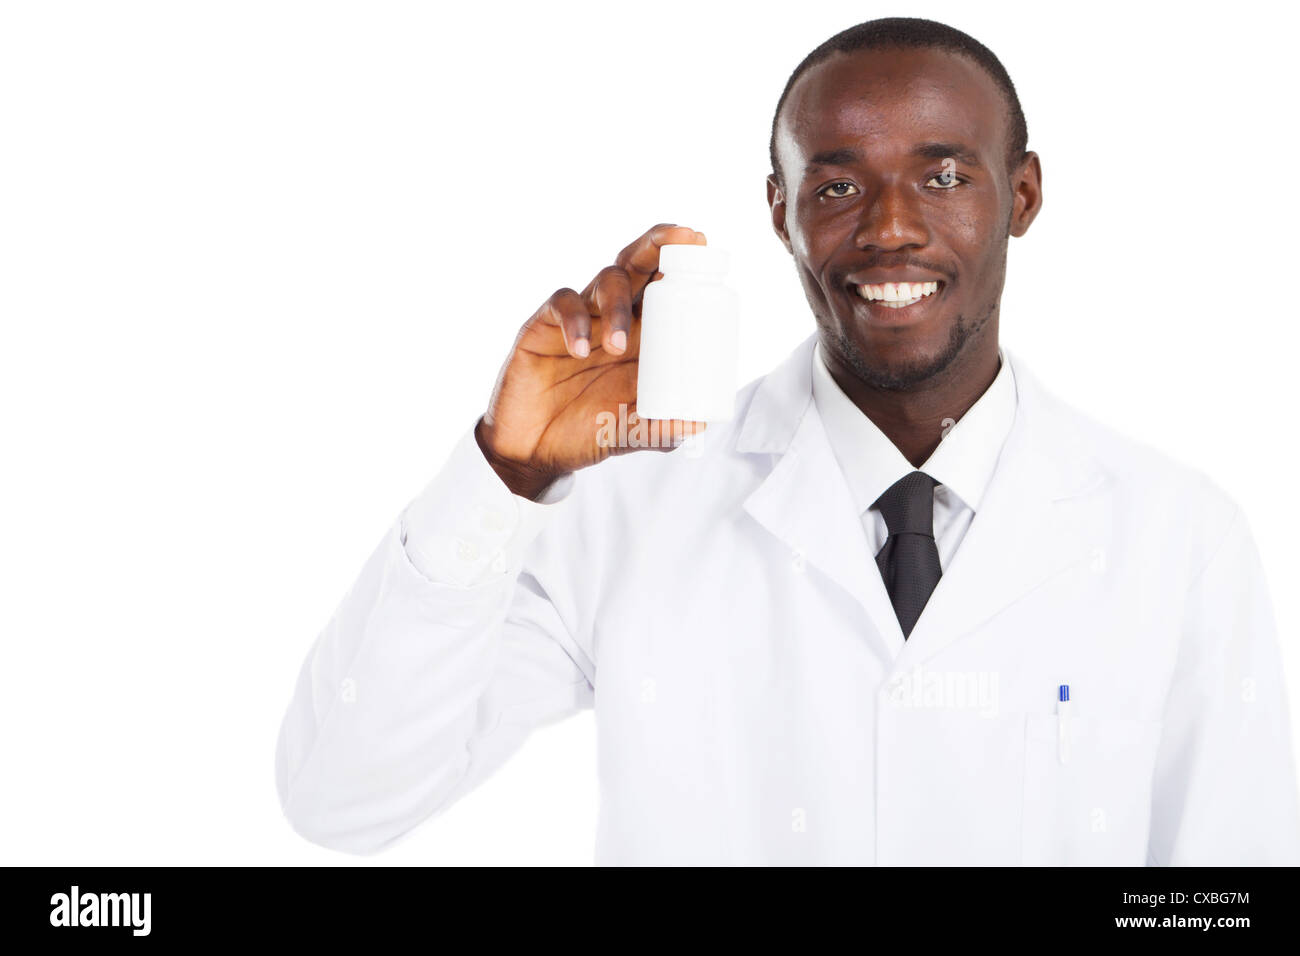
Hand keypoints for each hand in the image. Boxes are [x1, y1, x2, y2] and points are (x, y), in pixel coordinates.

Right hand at [476, 223, 708, 499]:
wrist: (535, 451)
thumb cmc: (588, 432)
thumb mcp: (632, 434)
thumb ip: (661, 430)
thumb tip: (695, 424)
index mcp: (644, 335)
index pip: (666, 287)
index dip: (683, 263)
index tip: (703, 245)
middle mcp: (615, 317)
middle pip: (639, 265)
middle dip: (660, 245)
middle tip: (682, 237)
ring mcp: (582, 318)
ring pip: (605, 280)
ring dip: (617, 306)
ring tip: (617, 346)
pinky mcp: (544, 326)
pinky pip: (562, 305)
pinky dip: (574, 321)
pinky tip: (580, 349)